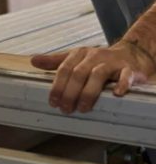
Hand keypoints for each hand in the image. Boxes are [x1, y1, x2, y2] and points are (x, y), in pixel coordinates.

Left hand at [31, 42, 151, 113]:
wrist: (129, 54)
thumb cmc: (98, 60)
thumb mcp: (76, 58)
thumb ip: (56, 62)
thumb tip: (33, 61)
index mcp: (79, 54)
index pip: (65, 69)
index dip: (57, 85)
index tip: (52, 101)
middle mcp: (94, 56)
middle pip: (79, 73)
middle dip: (70, 92)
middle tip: (65, 109)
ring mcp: (111, 62)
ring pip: (98, 75)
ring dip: (89, 92)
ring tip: (83, 108)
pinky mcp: (128, 69)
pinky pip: (125, 76)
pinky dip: (122, 84)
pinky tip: (117, 94)